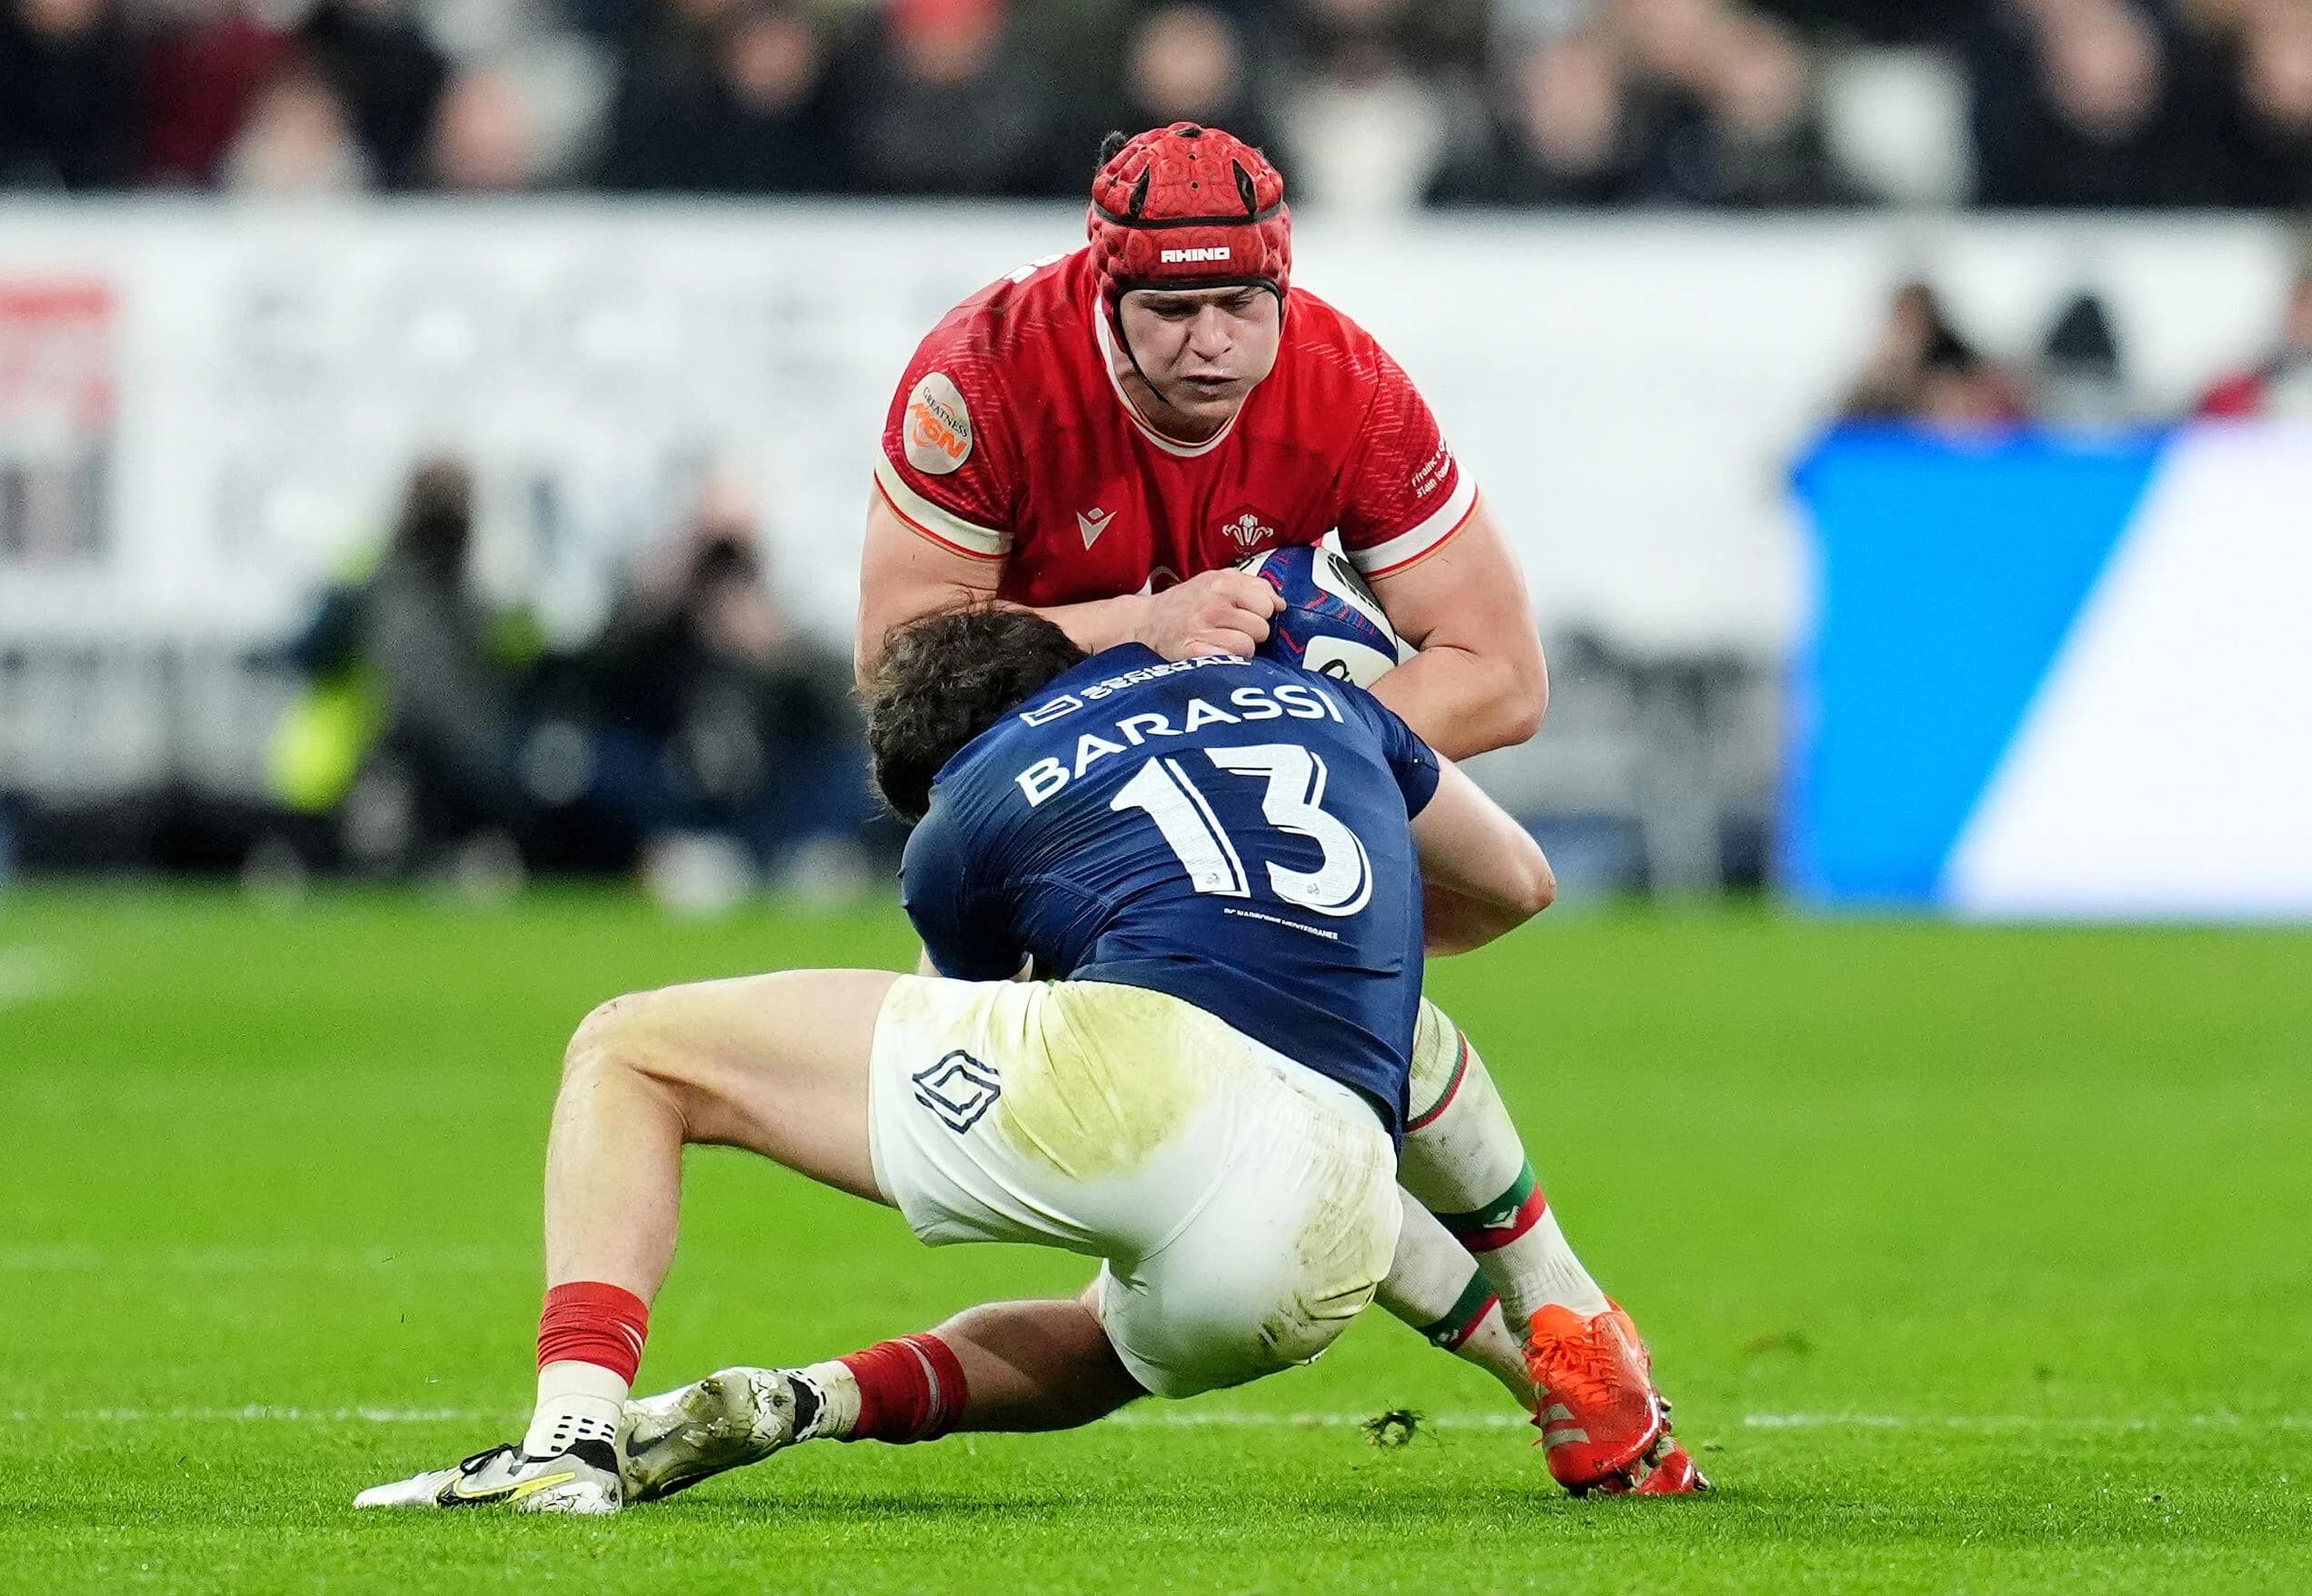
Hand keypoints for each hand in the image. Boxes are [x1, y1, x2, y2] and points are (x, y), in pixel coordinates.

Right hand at [1131, 570, 1283, 659]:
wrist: (1145, 621)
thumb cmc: (1185, 603)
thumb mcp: (1216, 581)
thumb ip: (1252, 586)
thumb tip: (1280, 603)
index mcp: (1222, 582)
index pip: (1268, 603)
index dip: (1262, 613)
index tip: (1249, 615)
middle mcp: (1213, 603)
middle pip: (1261, 627)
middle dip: (1253, 632)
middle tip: (1234, 630)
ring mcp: (1202, 628)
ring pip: (1248, 646)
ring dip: (1241, 649)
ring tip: (1224, 642)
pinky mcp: (1193, 652)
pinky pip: (1229, 660)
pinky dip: (1227, 661)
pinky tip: (1215, 653)